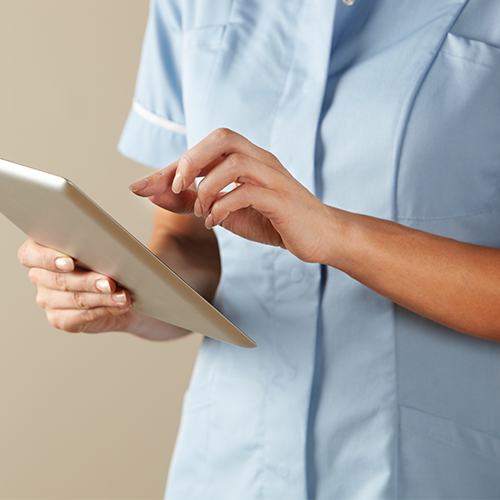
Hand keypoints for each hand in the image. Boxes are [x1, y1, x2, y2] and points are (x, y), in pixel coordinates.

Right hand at [18, 239, 134, 332]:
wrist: (120, 292)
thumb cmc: (107, 264)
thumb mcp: (100, 251)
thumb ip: (94, 249)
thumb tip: (107, 252)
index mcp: (40, 252)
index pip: (31, 254)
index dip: (49, 259)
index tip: (70, 262)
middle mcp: (40, 276)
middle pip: (60, 280)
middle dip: (89, 281)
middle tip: (110, 283)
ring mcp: (47, 300)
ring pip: (75, 299)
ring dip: (103, 298)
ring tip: (122, 296)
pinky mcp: (59, 319)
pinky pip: (83, 316)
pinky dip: (106, 309)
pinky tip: (119, 305)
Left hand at [129, 128, 335, 263]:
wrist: (318, 236)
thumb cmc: (273, 220)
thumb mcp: (225, 210)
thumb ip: (192, 200)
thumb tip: (153, 194)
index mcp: (246, 158)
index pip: (204, 148)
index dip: (170, 166)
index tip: (140, 186)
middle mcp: (260, 160)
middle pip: (223, 137)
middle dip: (191, 161)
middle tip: (177, 188)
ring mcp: (273, 177)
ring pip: (235, 162)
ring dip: (207, 187)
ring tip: (201, 211)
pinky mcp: (282, 199)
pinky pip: (249, 192)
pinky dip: (223, 207)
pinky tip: (215, 222)